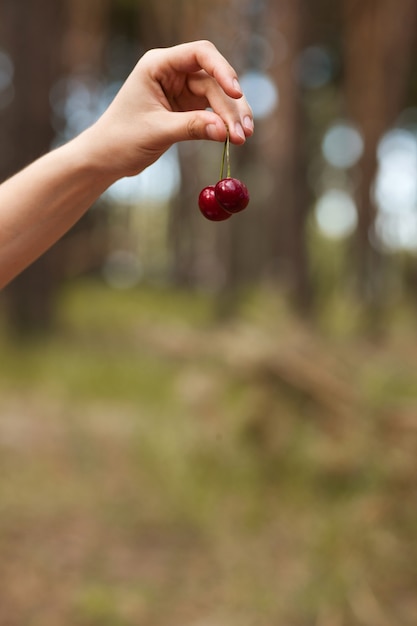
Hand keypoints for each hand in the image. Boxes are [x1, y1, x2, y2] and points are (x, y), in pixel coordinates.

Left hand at [88, 40, 253, 176]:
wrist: (106, 157)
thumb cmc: (122, 138)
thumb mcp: (157, 131)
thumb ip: (191, 128)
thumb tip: (225, 131)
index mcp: (159, 65)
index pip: (199, 54)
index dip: (222, 70)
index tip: (236, 93)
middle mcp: (173, 73)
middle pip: (213, 81)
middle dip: (230, 107)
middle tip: (243, 134)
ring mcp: (181, 91)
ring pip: (217, 97)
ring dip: (232, 117)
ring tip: (244, 138)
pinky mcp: (186, 109)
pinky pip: (212, 112)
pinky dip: (224, 124)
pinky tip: (235, 137)